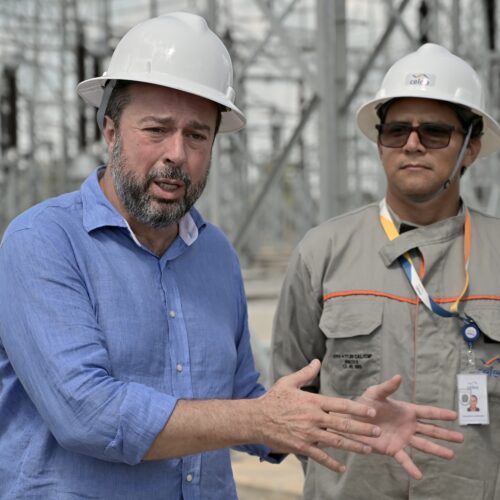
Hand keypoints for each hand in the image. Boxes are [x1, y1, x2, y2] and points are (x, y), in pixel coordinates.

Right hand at [257, 359, 380, 472]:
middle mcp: (314, 418)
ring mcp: (308, 434)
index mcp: (313, 401)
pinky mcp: (301, 447)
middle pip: (343, 424)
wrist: (256, 418)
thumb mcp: (289, 382)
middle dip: (362, 429)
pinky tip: (342, 468)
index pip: (340, 405)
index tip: (372, 412)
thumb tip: (317, 361)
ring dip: (354, 446)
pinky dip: (332, 463)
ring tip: (368, 450)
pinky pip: (320, 456)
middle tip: (378, 432)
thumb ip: (306, 373)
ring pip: (336, 441)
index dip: (358, 409)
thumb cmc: (273, 399)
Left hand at [353, 374, 463, 479]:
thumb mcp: (375, 393)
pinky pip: (404, 459)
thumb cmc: (363, 404)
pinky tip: (419, 476)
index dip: (441, 414)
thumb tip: (398, 376)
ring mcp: (402, 438)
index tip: (455, 415)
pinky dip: (411, 467)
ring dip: (436, 450)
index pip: (427, 412)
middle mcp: (407, 425)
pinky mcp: (393, 449)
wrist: (351, 420)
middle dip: (445, 434)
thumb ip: (387, 387)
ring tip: (450, 455)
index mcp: (406, 411)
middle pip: (430, 430)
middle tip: (461, 438)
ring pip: (423, 445)